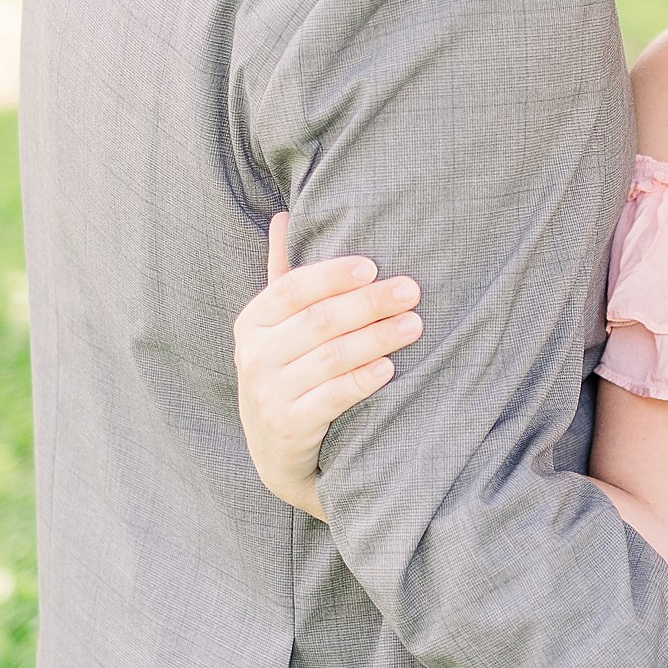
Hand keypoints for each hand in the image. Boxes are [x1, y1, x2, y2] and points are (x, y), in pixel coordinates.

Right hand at [232, 214, 423, 519]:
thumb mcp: (278, 327)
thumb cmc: (288, 373)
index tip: (373, 265)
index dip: (333, 275)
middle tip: (412, 291)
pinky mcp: (288, 428)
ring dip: (377, 338)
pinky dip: (362, 380)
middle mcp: (253, 356)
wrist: (277, 451)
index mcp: (252, 322)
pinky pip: (331, 397)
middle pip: (319, 321)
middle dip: (370, 303)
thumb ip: (284, 275)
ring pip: (331, 357)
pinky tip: (390, 367)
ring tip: (415, 324)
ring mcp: (267, 394)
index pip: (292, 288)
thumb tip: (284, 216)